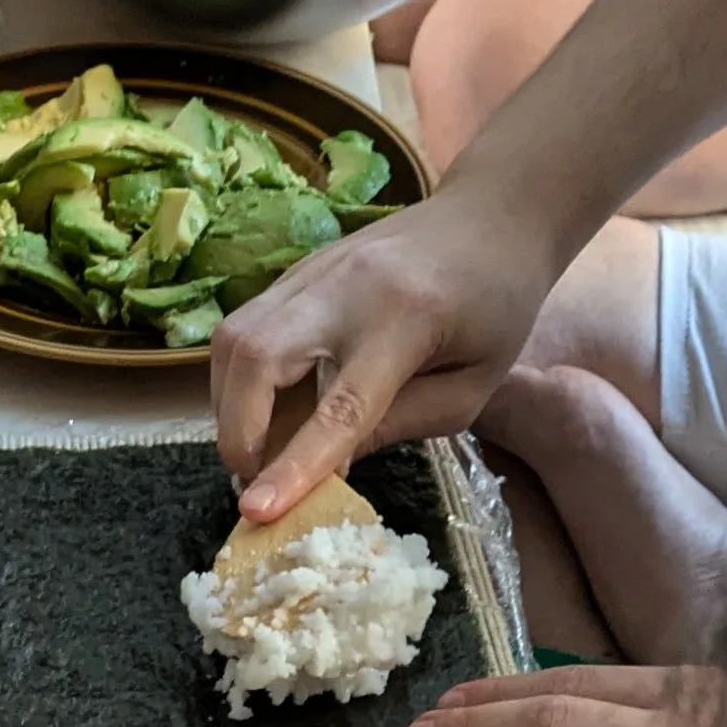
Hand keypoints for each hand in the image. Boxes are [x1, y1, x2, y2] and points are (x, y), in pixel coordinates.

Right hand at [211, 173, 561, 517]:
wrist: (491, 215)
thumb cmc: (495, 307)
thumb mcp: (469, 389)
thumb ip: (399, 427)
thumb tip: (328, 470)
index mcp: (405, 320)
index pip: (338, 407)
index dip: (294, 463)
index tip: (256, 511)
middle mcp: (344, 287)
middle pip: (255, 358)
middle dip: (237, 434)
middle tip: (254, 483)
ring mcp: (310, 273)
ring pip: (233, 341)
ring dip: (231, 409)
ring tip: (258, 451)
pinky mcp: (294, 273)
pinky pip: (243, 330)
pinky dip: (241, 382)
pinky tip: (267, 410)